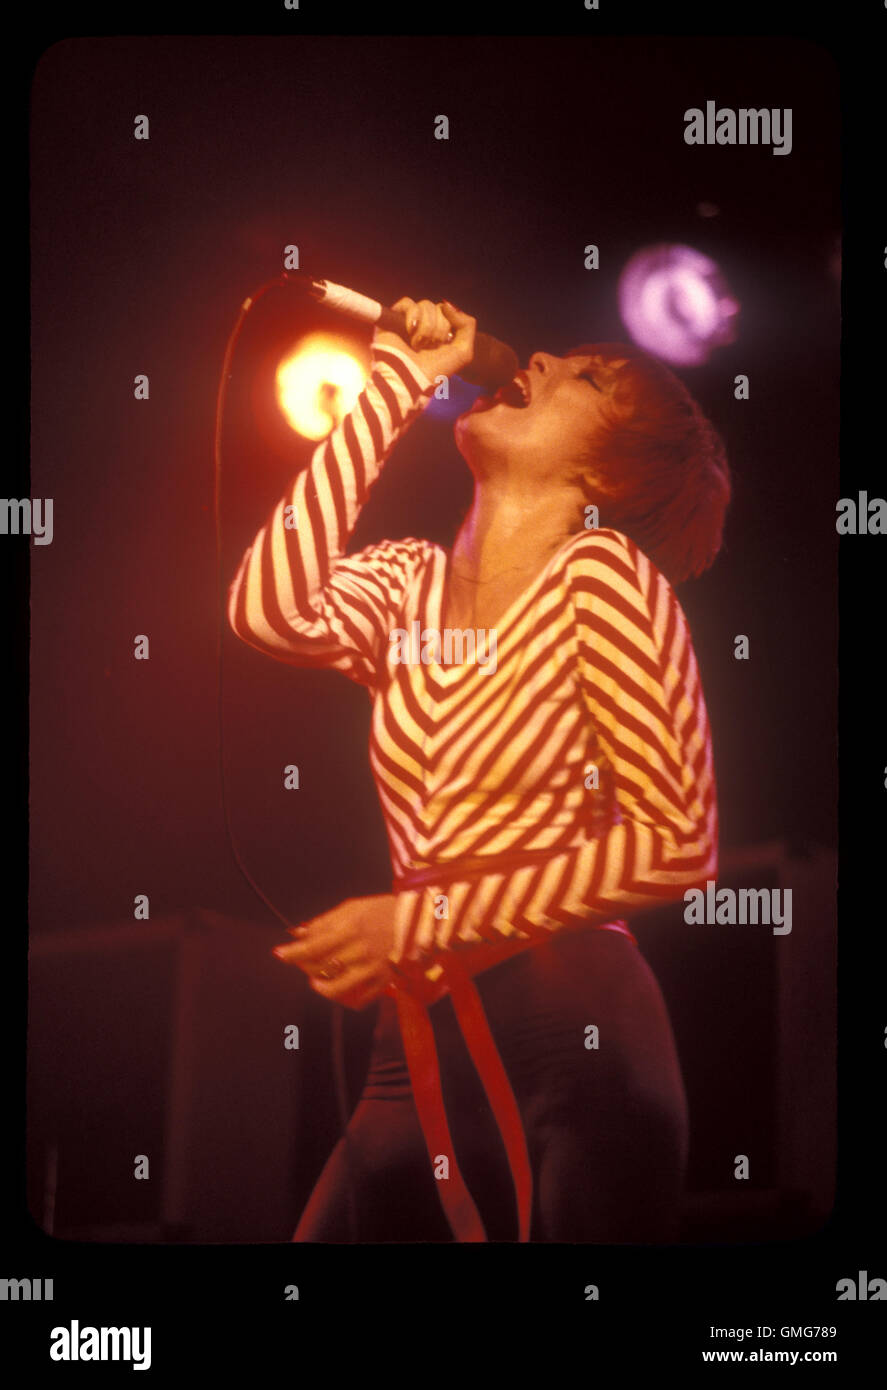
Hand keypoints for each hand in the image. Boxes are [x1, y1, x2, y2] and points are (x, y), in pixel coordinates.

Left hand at [272, 894, 400, 1010]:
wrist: (422, 921)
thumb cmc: (385, 910)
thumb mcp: (354, 907)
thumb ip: (325, 921)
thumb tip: (299, 933)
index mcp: (352, 927)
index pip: (313, 945)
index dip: (292, 952)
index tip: (278, 954)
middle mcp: (361, 950)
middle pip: (321, 966)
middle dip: (304, 965)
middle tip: (301, 961)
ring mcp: (373, 968)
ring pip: (336, 987)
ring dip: (320, 986)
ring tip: (316, 981)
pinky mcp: (384, 982)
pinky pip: (359, 1000)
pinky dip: (344, 998)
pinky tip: (340, 988)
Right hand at [374, 297, 475, 380]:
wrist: (410, 379)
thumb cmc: (435, 371)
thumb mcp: (463, 352)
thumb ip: (467, 325)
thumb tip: (446, 305)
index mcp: (440, 334)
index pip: (450, 313)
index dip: (450, 327)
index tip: (444, 345)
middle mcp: (425, 327)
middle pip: (439, 308)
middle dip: (438, 329)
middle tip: (429, 348)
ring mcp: (409, 323)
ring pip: (425, 305)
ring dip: (426, 328)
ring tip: (417, 346)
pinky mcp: (393, 320)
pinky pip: (408, 303)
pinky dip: (412, 316)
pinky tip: (410, 331)